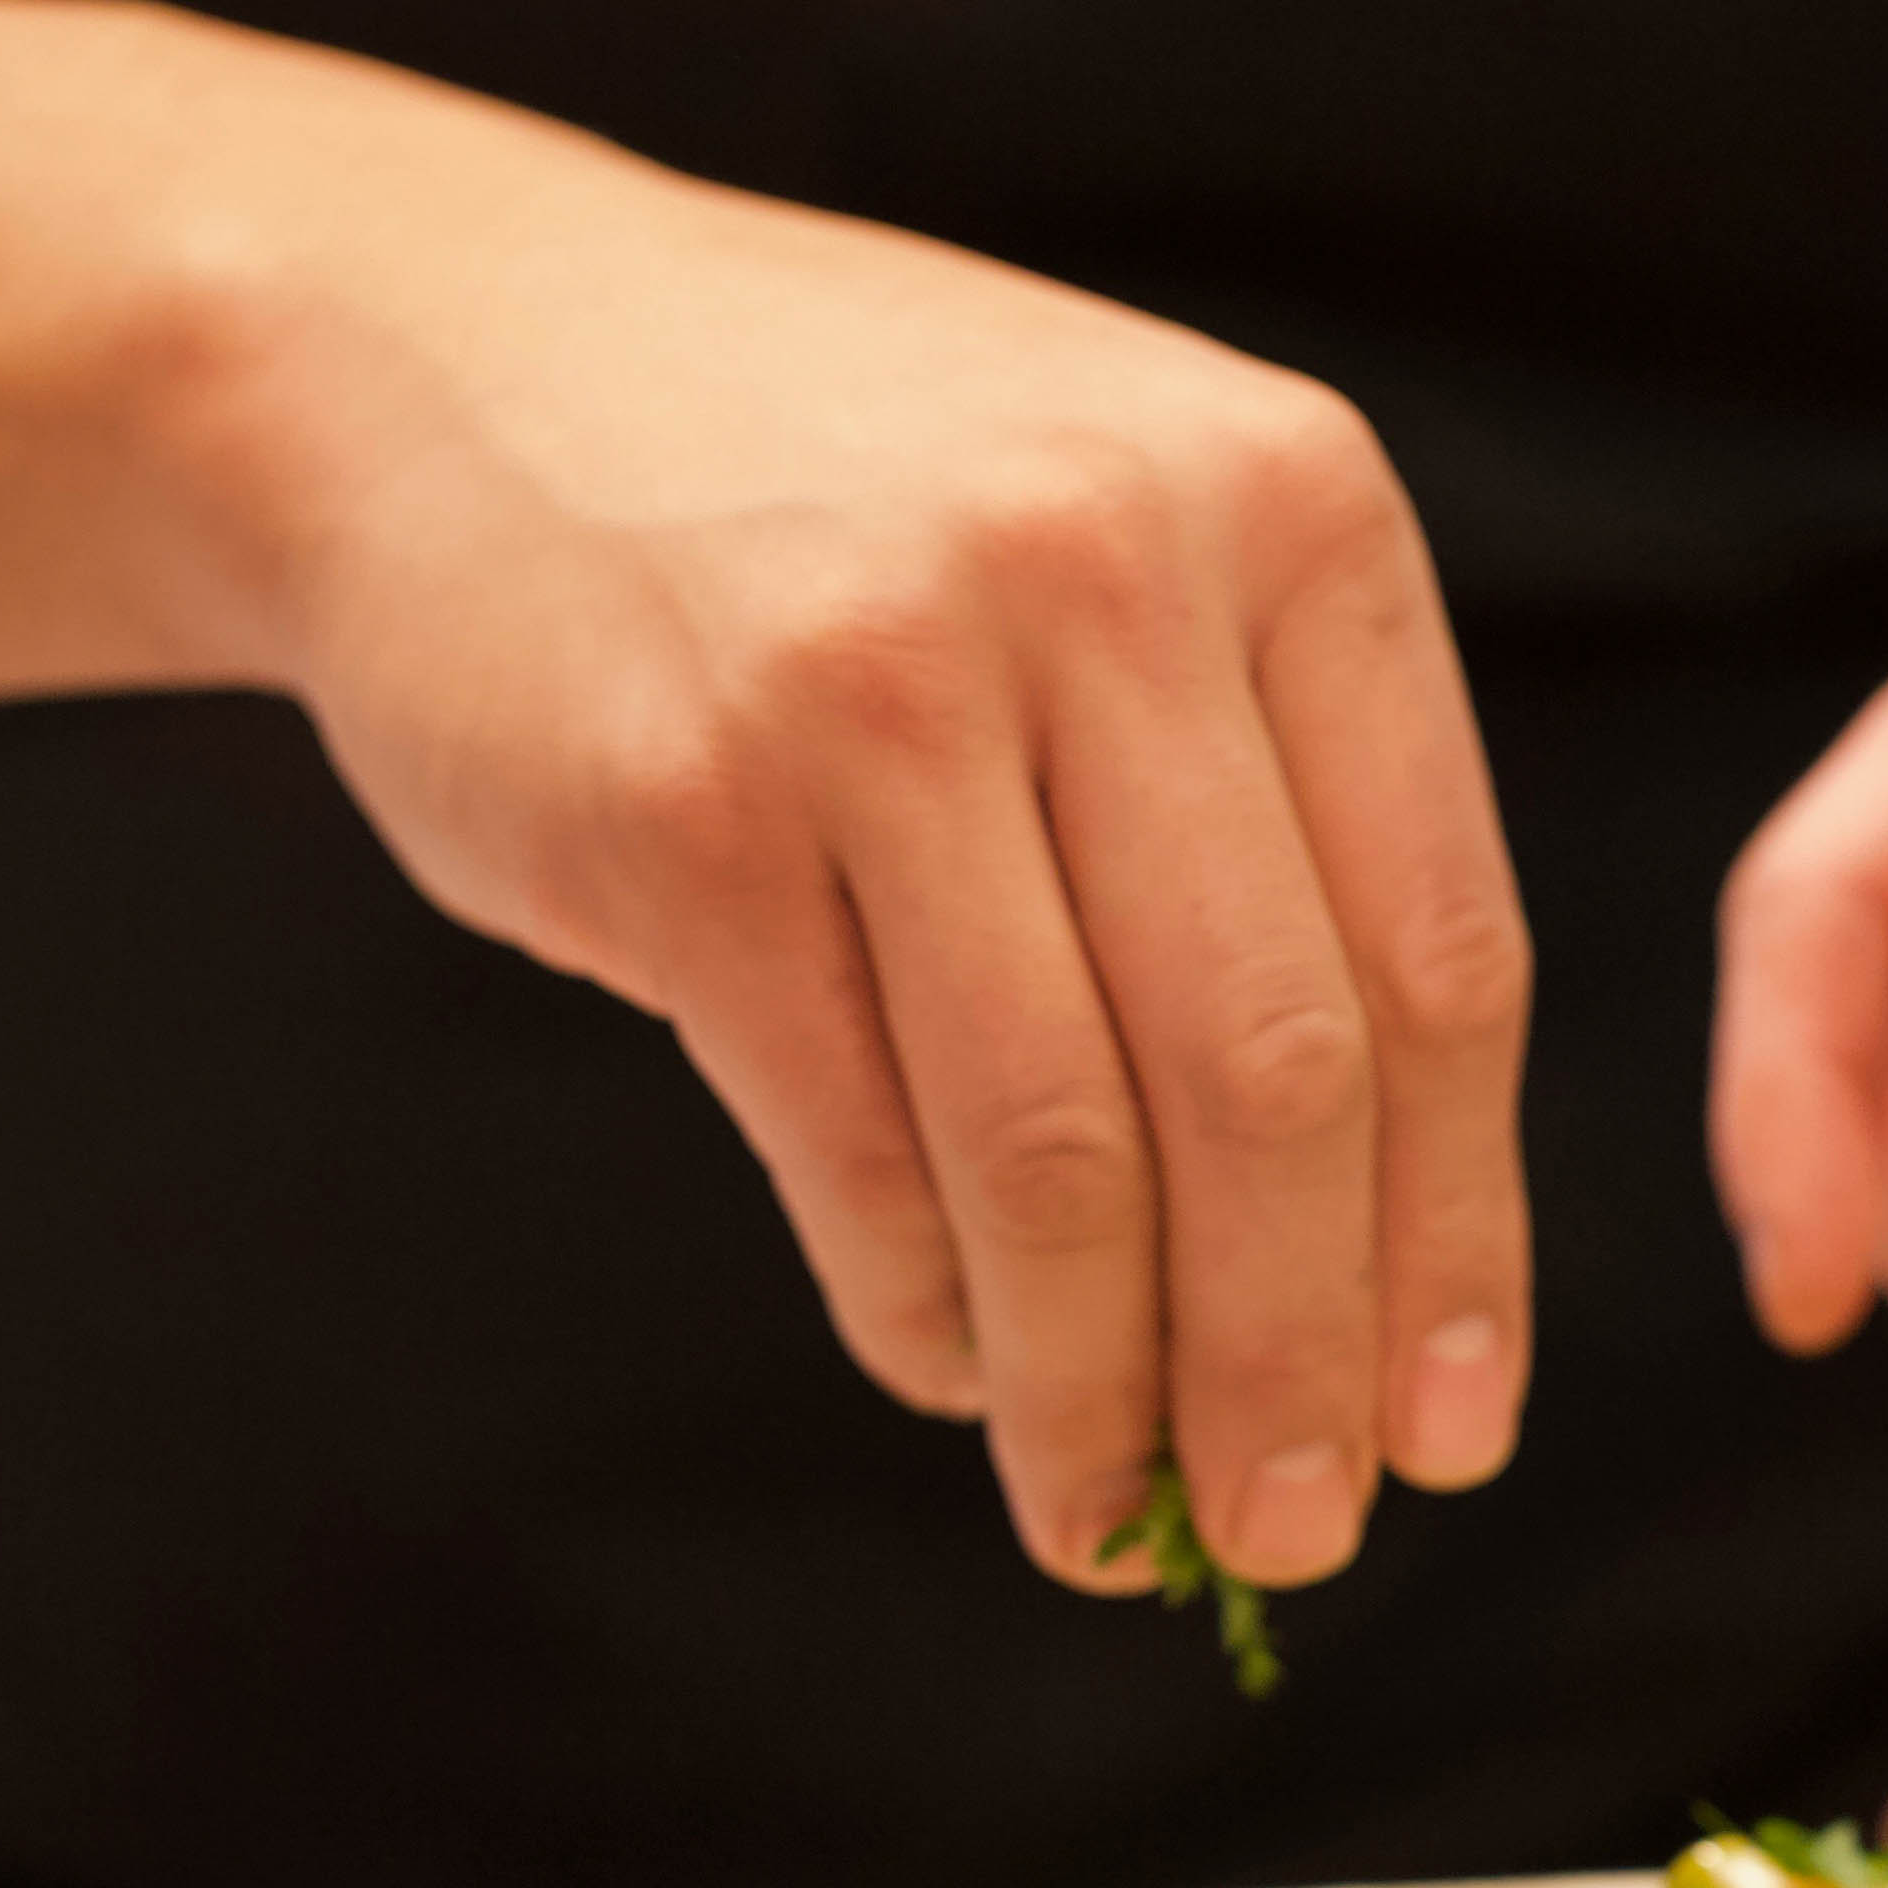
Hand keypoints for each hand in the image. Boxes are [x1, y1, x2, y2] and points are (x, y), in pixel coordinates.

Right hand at [162, 45, 1531, 1595]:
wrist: (426, 352)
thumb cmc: (827, 504)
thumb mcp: (1120, 539)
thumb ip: (1274, 809)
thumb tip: (1389, 1248)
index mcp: (1290, 511)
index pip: (1445, 954)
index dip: (1460, 1235)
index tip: (1458, 1424)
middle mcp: (1109, 569)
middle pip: (1278, 1075)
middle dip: (1300, 1359)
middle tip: (1301, 1536)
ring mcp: (884, 683)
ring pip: (1067, 1146)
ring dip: (1101, 1388)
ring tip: (1110, 1523)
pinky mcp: (684, 808)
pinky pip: (855, 1145)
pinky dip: (922, 1309)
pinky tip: (949, 1375)